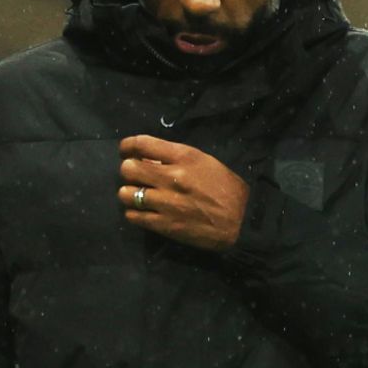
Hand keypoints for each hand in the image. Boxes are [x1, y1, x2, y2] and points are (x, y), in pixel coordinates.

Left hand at [118, 135, 248, 250]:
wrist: (242, 222)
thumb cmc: (227, 189)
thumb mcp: (205, 162)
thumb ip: (176, 158)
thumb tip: (148, 159)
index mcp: (184, 157)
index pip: (142, 143)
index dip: (127, 146)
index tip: (126, 151)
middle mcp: (171, 177)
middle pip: (128, 168)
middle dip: (128, 170)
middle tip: (135, 176)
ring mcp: (166, 202)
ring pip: (125, 193)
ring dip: (129, 193)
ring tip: (138, 195)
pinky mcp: (164, 225)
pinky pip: (133, 216)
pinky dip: (134, 212)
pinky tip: (143, 212)